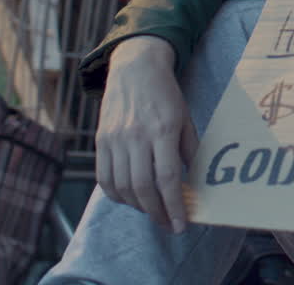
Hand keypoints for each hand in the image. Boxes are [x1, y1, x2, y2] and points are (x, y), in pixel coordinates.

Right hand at [96, 35, 196, 233]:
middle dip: (156, 212)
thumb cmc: (166, 94)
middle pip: (143, 187)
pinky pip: (104, 178)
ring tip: (152, 210)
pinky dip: (116, 195)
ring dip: (137, 206)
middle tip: (167, 223)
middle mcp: (136, 136)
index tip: (180, 225)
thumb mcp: (185, 117)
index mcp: (162, 130)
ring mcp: (115, 139)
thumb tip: (192, 181)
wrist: (135, 67)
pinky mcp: (101, 140)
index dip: (174, 205)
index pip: (167, 177)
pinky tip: (130, 198)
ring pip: (122, 186)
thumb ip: (189, 149)